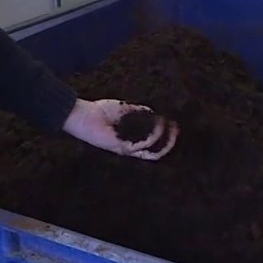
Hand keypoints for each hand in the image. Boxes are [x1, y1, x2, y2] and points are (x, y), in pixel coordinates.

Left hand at [62, 98, 178, 159]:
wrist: (84, 115)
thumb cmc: (99, 112)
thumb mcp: (123, 109)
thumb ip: (137, 110)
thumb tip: (152, 110)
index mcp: (129, 138)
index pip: (151, 143)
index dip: (164, 137)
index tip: (174, 124)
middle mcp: (129, 146)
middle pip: (155, 152)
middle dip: (169, 142)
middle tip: (177, 130)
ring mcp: (126, 149)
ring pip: (152, 153)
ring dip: (164, 140)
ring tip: (171, 126)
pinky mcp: (121, 148)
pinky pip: (143, 145)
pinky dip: (154, 135)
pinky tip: (160, 124)